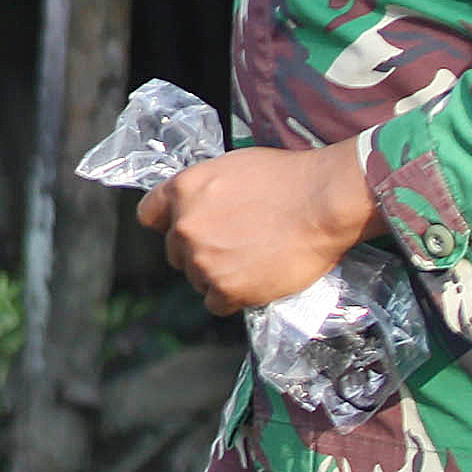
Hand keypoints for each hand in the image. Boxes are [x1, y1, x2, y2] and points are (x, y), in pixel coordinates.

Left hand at [137, 144, 378, 314]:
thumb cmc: (286, 178)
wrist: (322, 202)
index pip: (149, 216)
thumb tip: (200, 207)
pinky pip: (216, 303)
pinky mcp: (227, 289)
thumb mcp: (230, 168)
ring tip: (251, 263)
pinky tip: (255, 281)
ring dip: (217, 276)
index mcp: (181, 191)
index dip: (170, 223)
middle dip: (198, 252)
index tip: (187, 229)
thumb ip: (204, 191)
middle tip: (232, 247)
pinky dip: (233, 297)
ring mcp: (203, 261)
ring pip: (196, 279)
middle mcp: (184, 227)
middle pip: (176, 252)